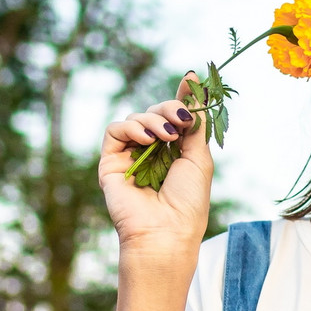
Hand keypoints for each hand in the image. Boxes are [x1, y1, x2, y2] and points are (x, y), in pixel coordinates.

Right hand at [97, 72, 212, 254]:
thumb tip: (197, 91)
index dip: (182, 97)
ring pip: (136, 118)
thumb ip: (196, 126)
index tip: (191, 78)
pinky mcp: (110, 162)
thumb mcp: (199, 159)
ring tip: (167, 136)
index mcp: (176, 152)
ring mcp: (131, 156)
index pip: (175, 117)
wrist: (166, 232)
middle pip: (156, 113)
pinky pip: (115, 131)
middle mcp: (152, 152)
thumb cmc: (187, 202)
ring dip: (153, 119)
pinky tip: (148, 140)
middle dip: (170, 109)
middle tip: (181, 120)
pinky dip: (131, 128)